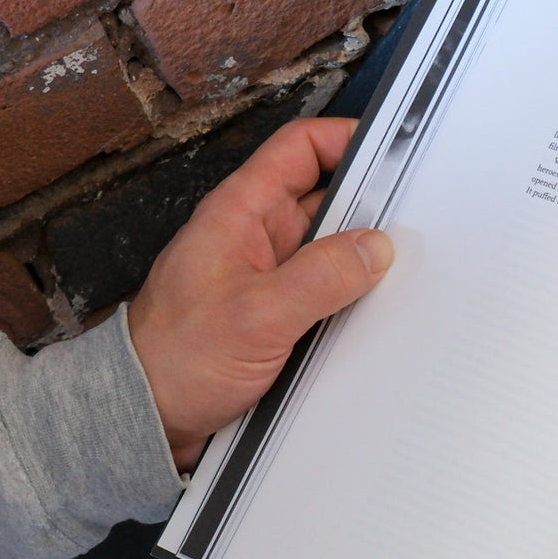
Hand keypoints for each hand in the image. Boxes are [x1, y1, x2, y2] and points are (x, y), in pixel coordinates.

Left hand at [129, 118, 393, 471]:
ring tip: (401, 274)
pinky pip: (327, 294)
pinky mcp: (278, 316)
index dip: (348, 139)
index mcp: (240, 213)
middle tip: (412, 225)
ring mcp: (269, 277)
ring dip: (363, 262)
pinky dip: (353, 300)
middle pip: (327, 199)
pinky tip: (376, 315)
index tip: (394, 154)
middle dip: (370, 208)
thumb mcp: (257, 314)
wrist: (145, 419)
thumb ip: (321, 276)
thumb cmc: (173, 360)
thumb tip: (375, 249)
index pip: (300, 148)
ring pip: (332, 250)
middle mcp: (256, 238)